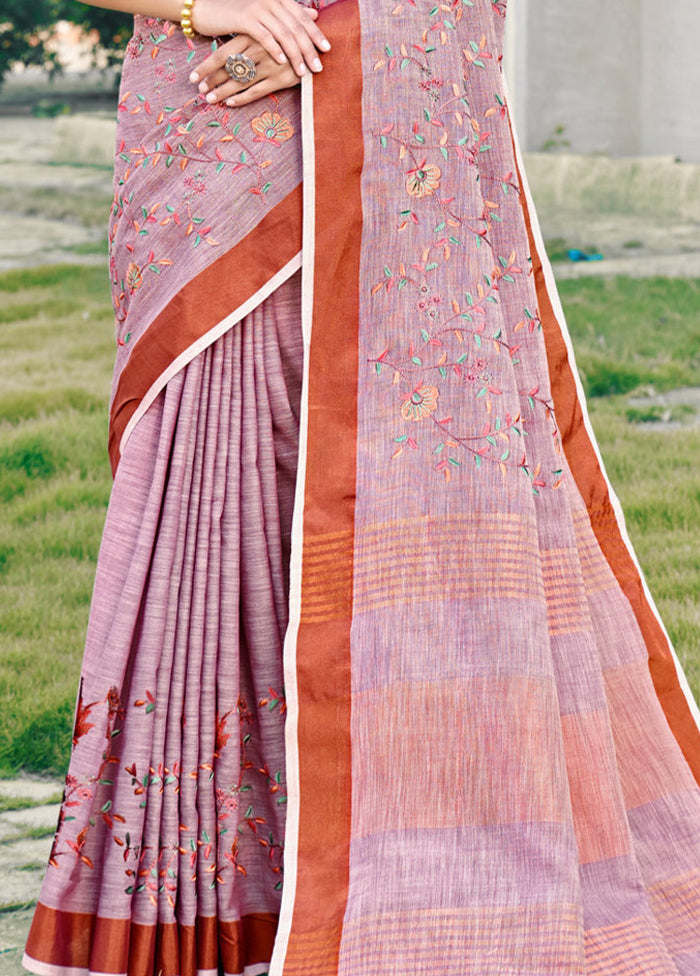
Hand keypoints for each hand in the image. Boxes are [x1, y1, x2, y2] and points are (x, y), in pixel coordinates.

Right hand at [190, 0, 329, 76]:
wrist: (209, 8)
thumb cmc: (240, 13)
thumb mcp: (268, 13)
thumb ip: (290, 14)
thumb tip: (314, 15)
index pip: (302, 18)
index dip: (316, 34)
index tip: (327, 50)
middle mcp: (272, 0)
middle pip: (296, 27)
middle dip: (309, 49)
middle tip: (318, 67)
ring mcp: (259, 8)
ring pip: (283, 34)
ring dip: (295, 55)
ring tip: (303, 71)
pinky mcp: (245, 18)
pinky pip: (265, 36)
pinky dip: (275, 49)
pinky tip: (282, 62)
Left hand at [191, 34, 300, 106]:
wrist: (318, 48)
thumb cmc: (291, 38)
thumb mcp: (271, 30)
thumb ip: (252, 36)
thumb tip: (230, 42)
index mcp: (253, 35)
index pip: (222, 52)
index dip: (206, 66)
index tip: (194, 75)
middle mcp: (259, 50)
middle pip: (228, 68)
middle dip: (211, 80)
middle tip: (199, 89)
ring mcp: (269, 66)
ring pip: (239, 81)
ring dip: (222, 91)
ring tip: (210, 99)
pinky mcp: (280, 80)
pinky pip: (256, 91)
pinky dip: (242, 98)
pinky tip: (230, 103)